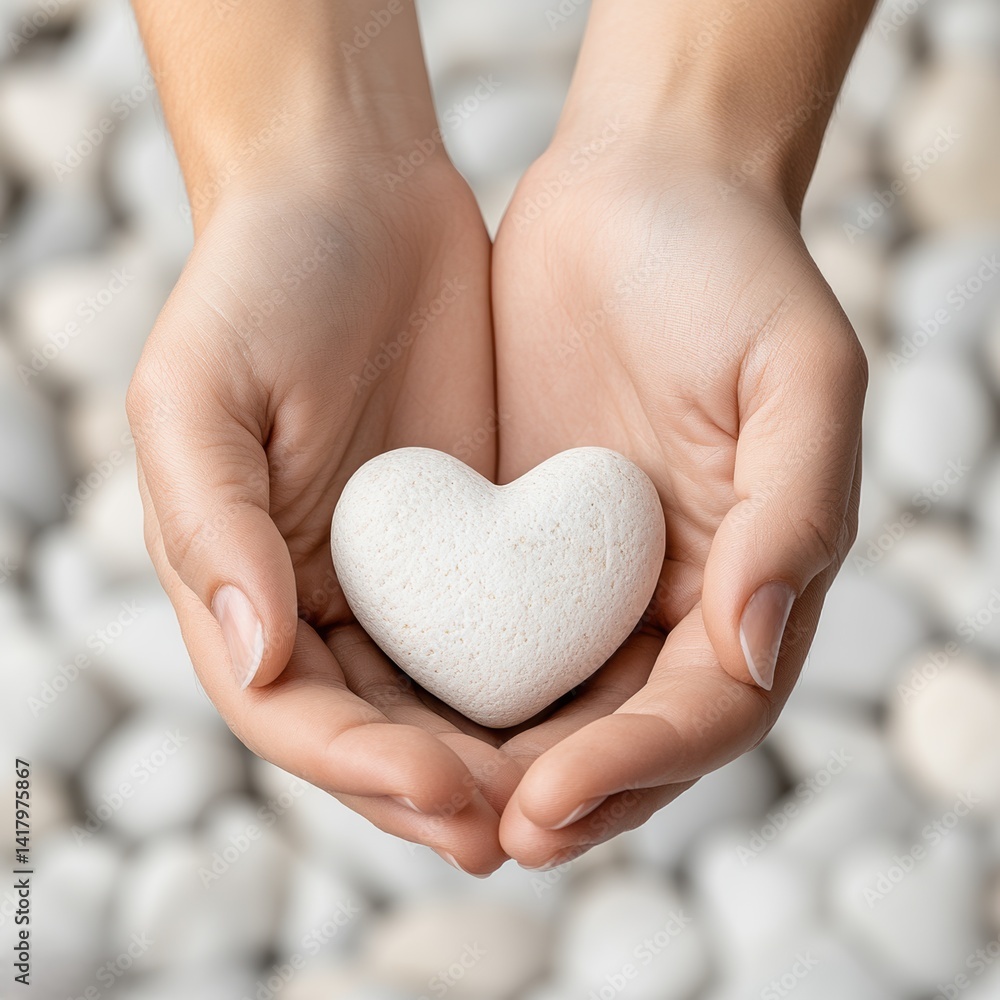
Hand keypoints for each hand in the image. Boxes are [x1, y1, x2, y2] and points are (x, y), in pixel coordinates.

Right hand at [127, 150, 522, 873]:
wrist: (356, 196)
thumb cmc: (259, 283)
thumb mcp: (199, 394)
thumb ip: (213, 528)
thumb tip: (256, 657)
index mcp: (241, 580)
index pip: (290, 713)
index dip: (362, 767)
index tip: (449, 791)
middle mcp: (316, 596)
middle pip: (374, 732)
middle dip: (444, 790)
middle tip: (525, 828)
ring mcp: (399, 573)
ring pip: (446, 702)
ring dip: (503, 760)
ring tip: (571, 800)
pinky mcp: (471, 537)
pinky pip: (507, 632)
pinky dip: (543, 684)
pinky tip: (598, 710)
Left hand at [490, 126, 866, 868]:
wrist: (639, 190)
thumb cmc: (734, 272)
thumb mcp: (799, 376)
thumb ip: (794, 514)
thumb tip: (751, 649)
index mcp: (752, 578)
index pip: (706, 712)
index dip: (633, 767)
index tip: (544, 801)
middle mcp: (673, 597)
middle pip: (622, 737)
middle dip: (555, 795)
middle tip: (474, 832)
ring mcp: (592, 575)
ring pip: (547, 705)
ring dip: (490, 764)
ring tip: (422, 802)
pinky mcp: (518, 539)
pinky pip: (483, 632)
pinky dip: (448, 683)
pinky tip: (390, 710)